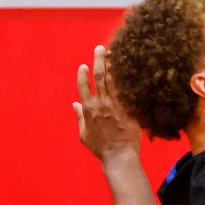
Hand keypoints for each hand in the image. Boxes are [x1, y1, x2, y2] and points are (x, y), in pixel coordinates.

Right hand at [74, 45, 140, 160]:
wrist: (119, 156)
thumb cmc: (101, 148)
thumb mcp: (84, 134)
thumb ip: (79, 117)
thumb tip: (74, 104)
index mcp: (88, 109)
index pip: (83, 86)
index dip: (83, 74)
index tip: (84, 65)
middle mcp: (101, 103)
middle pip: (99, 76)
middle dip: (99, 60)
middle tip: (101, 48)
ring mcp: (115, 105)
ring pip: (113, 78)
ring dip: (113, 63)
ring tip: (115, 52)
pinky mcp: (128, 107)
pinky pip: (127, 88)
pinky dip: (127, 76)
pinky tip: (130, 67)